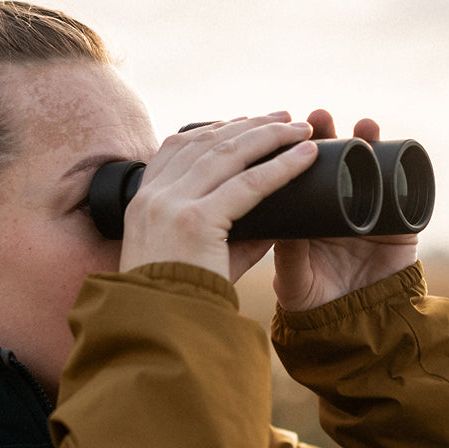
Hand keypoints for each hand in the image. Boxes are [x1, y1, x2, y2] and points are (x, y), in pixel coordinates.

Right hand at [118, 113, 316, 281]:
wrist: (157, 330)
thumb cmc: (179, 300)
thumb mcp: (194, 255)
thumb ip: (231, 231)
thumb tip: (277, 215)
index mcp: (143, 202)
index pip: (176, 147)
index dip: (214, 129)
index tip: (244, 123)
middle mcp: (153, 197)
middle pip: (205, 142)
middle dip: (248, 124)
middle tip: (283, 117)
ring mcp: (171, 206)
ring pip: (228, 153)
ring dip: (269, 135)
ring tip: (301, 129)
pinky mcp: (195, 221)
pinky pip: (249, 184)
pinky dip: (281, 166)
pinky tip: (305, 156)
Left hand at [271, 110, 419, 310]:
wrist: (357, 330)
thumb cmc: (315, 304)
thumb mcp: (293, 279)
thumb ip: (288, 255)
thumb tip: (279, 222)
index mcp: (302, 214)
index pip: (295, 173)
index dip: (291, 149)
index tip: (283, 128)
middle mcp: (334, 205)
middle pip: (331, 161)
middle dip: (327, 134)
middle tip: (318, 116)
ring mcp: (368, 211)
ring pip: (368, 168)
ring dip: (367, 142)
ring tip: (363, 125)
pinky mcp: (398, 224)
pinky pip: (403, 191)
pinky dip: (402, 170)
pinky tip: (397, 151)